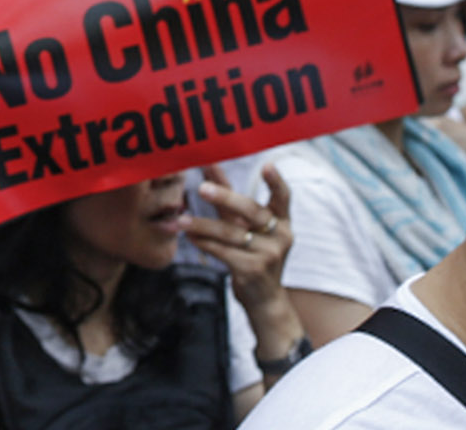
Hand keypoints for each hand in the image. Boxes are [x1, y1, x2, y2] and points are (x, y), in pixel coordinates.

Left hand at [184, 163, 292, 311]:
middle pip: (251, 210)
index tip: (267, 165)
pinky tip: (189, 236)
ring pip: (230, 233)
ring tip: (181, 220)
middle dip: (225, 197)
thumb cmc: (252, 253)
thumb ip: (230, 200)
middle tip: (202, 188)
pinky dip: (203, 242)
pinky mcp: (253, 270)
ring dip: (202, 225)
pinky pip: (222, 251)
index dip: (276, 181)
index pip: (283, 197)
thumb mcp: (248, 227)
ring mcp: (269, 254)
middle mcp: (281, 236)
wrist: (264, 298)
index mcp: (283, 221)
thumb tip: (208, 167)